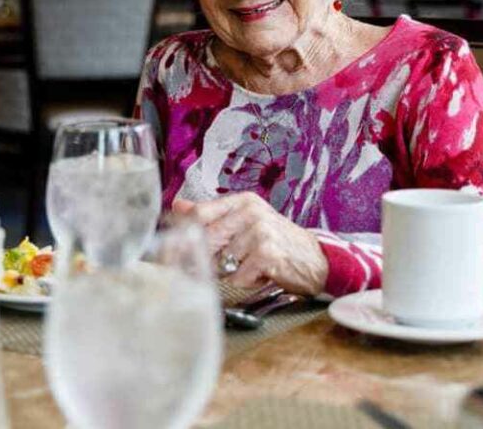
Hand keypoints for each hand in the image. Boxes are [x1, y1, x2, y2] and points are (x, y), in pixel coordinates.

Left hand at [172, 193, 327, 295]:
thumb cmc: (277, 242)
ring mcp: (260, 230)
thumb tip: (178, 205)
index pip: (200, 212)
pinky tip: (257, 275)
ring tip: (245, 269)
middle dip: (200, 259)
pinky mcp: (269, 252)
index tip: (168, 251)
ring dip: (228, 272)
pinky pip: (238, 274)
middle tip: (196, 272)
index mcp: (243, 202)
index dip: (181, 234)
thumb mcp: (246, 223)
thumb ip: (213, 215)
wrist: (314, 259)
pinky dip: (243, 281)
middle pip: (207, 236)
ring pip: (222, 259)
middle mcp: (251, 212)